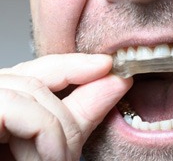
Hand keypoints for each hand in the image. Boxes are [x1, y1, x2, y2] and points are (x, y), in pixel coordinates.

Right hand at [0, 54, 132, 160]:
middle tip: (71, 154)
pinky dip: (43, 133)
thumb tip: (116, 84)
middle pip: (37, 80)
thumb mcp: (48, 146)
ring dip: (56, 133)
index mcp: (5, 102)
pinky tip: (46, 159)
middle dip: (68, 114)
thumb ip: (79, 114)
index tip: (107, 65)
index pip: (42, 69)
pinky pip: (18, 108)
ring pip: (32, 93)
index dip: (75, 65)